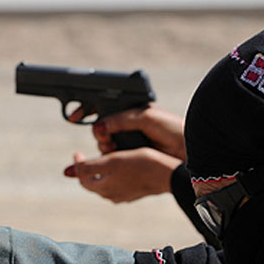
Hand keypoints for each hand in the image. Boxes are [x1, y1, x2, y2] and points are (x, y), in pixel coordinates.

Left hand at [64, 149, 182, 202]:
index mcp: (103, 188)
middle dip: (89, 168)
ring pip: (106, 182)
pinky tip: (121, 164)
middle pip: (93, 182)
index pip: (82, 178)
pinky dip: (115, 173)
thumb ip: (89, 167)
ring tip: (104, 157)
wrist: (167, 174)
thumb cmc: (140, 165)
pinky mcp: (135, 192)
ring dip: (102, 170)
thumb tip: (70, 170)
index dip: (77, 165)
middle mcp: (112, 195)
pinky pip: (119, 182)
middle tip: (87, 155)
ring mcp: (124, 195)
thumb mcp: (111, 162)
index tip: (77, 152)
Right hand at [68, 104, 185, 159]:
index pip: (103, 106)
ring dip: (103, 145)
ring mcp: (129, 141)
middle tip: (103, 136)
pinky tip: (114, 155)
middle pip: (101, 127)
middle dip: (97, 131)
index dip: (86, 109)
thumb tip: (99, 126)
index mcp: (131, 111)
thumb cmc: (172, 128)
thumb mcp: (145, 116)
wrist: (189, 149)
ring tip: (111, 145)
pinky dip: (110, 157)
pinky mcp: (132, 157)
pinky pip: (114, 157)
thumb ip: (120, 119)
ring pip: (105, 143)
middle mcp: (128, 125)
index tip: (74, 116)